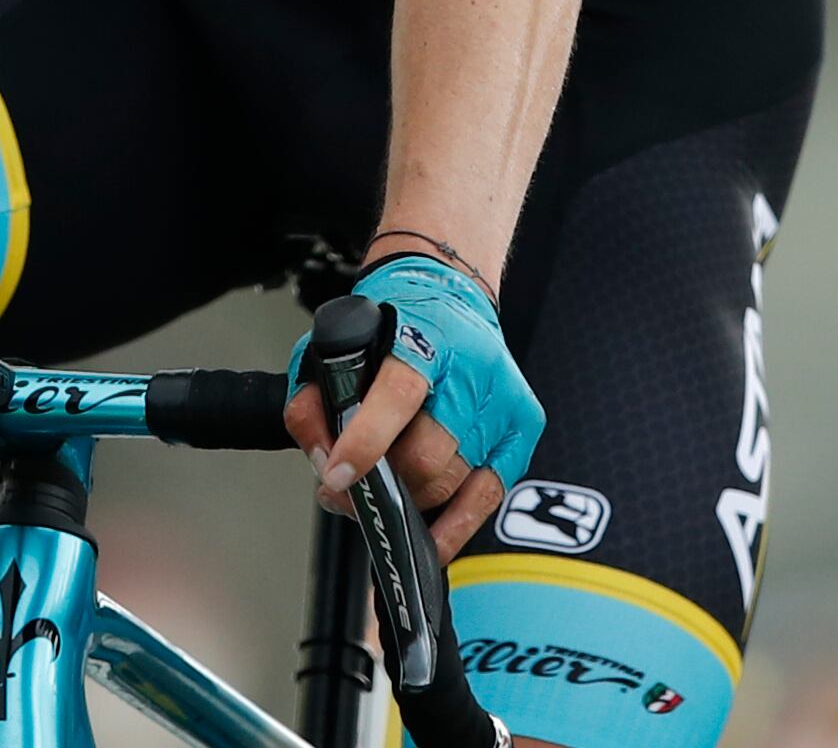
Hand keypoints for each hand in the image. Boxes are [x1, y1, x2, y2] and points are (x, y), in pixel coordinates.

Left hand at [279, 255, 541, 558]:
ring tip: (376, 496)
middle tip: (346, 489)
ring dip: (408, 503)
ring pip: (453, 481)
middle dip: (383, 484)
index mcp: (425, 335)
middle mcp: (474, 369)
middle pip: (429, 455)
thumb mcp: (335, 346)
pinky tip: (427, 540)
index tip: (336, 476)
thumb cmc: (390, 326)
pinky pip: (487, 495)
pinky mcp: (523, 427)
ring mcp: (504, 401)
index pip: (398, 396)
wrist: (449, 296)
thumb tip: (324, 463)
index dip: (365, 443)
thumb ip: (314, 402)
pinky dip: (454, 526)